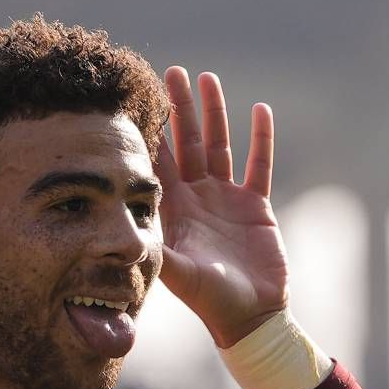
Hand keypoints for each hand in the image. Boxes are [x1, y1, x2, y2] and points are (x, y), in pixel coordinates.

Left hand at [156, 67, 288, 347]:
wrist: (250, 317)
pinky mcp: (256, 206)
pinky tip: (259, 110)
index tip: (140, 97)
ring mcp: (226, 199)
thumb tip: (127, 233)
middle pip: (186, 142)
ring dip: (214, 113)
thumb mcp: (177, 273)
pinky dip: (261, 139)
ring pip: (219, 145)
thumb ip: (158, 250)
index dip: (151, 130)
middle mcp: (197, 198)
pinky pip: (259, 165)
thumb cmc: (210, 300)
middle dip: (179, 108)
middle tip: (170, 72)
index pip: (158, 161)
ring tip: (207, 78)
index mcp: (174, 209)